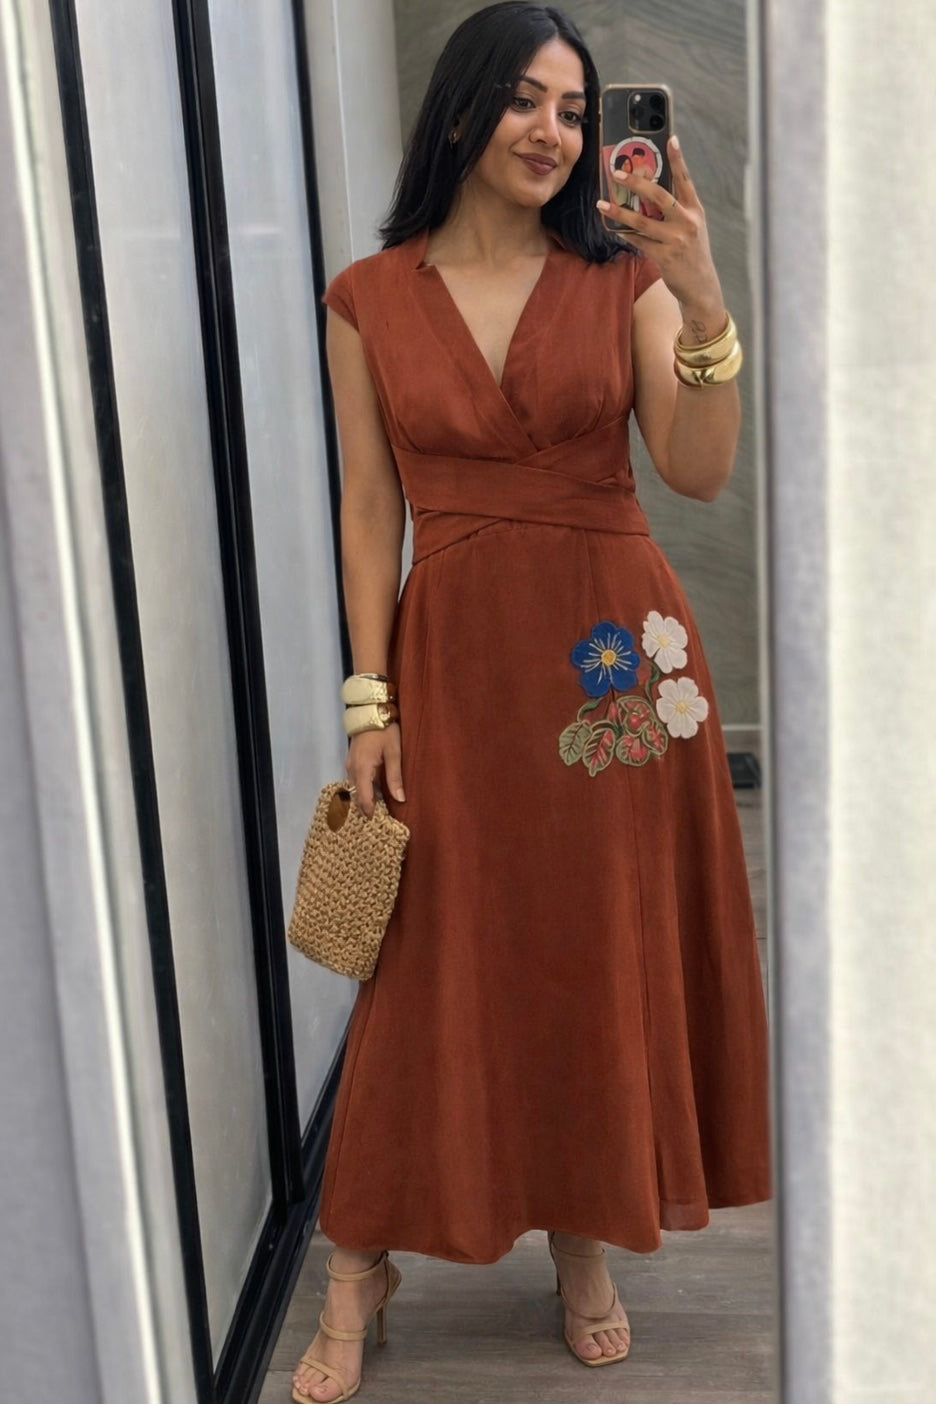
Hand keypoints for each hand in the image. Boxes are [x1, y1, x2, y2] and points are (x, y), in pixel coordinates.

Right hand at [346, 723, 404, 817]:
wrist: (370, 710)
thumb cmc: (385, 730)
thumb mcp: (394, 753)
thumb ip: (395, 777)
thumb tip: (400, 799)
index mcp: (362, 769)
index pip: (363, 797)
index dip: (369, 811)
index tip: (377, 822)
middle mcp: (352, 769)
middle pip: (356, 794)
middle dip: (366, 807)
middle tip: (378, 819)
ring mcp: (350, 764)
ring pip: (355, 787)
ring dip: (364, 798)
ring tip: (378, 809)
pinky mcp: (352, 760)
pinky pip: (355, 779)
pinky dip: (362, 788)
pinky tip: (373, 792)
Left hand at [598, 134, 723, 316]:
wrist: (701, 286)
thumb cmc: (692, 253)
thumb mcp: (691, 227)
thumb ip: (675, 211)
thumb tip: (647, 196)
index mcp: (694, 210)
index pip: (686, 179)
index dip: (678, 159)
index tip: (670, 139)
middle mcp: (687, 221)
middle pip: (659, 195)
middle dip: (636, 182)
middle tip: (617, 173)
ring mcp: (676, 239)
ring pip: (642, 221)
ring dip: (619, 212)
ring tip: (602, 205)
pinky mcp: (665, 256)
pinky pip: (639, 241)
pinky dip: (624, 234)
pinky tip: (613, 228)